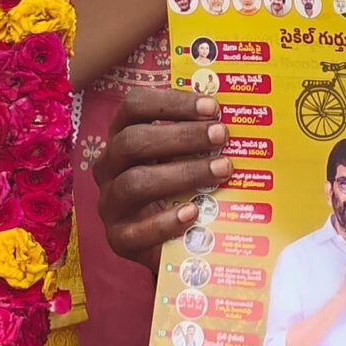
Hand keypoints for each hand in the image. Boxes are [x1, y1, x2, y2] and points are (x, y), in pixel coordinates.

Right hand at [93, 86, 227, 264]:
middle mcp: (109, 167)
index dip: (170, 102)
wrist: (172, 243)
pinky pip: (136, 232)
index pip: (134, 106)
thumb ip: (199, 139)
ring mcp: (110, 204)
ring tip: (220, 170)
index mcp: (121, 137)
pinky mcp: (118, 239)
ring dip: (182, 174)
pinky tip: (193, 212)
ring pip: (134, 183)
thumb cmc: (182, 188)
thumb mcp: (186, 158)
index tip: (211, 107)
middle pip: (132, 141)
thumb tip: (237, 116)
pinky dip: (166, 222)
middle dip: (181, 136)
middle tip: (221, 136)